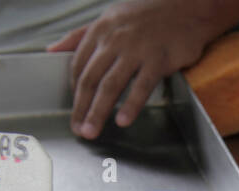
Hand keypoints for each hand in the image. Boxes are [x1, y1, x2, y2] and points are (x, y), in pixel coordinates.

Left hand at [50, 0, 238, 139]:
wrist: (186, 7)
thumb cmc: (147, 14)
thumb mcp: (108, 18)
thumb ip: (79, 36)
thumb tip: (51, 50)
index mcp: (100, 30)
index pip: (79, 66)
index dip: (74, 92)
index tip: (75, 111)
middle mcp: (114, 40)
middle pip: (91, 79)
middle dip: (81, 107)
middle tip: (77, 128)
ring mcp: (136, 50)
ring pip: (111, 85)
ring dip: (98, 111)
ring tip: (92, 131)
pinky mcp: (158, 59)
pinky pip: (141, 86)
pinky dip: (131, 105)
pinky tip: (123, 120)